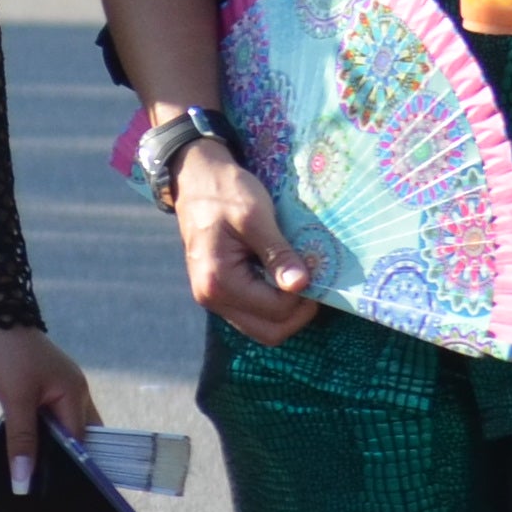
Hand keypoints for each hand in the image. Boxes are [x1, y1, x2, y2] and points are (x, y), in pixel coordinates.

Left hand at [0, 327, 97, 488]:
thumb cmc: (6, 352)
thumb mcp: (15, 400)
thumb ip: (22, 440)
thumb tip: (24, 481)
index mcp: (74, 393)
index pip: (81, 442)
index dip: (73, 468)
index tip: (63, 495)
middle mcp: (69, 392)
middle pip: (74, 436)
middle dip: (64, 461)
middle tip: (47, 491)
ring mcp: (51, 388)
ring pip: (55, 428)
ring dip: (44, 448)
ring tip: (30, 477)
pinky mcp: (32, 386)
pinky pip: (39, 418)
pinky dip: (31, 434)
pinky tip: (19, 453)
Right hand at [173, 146, 321, 344]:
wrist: (195, 179)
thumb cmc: (225, 192)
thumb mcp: (255, 216)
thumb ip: (277, 253)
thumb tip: (301, 285)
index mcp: (218, 281)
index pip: (276, 310)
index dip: (303, 296)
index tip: (316, 269)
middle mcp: (213, 299)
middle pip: (270, 332)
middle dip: (299, 313)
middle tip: (314, 282)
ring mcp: (215, 299)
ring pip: (264, 328)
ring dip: (288, 311)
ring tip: (301, 280)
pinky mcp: (220, 293)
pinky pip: (254, 315)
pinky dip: (274, 305)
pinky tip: (284, 280)